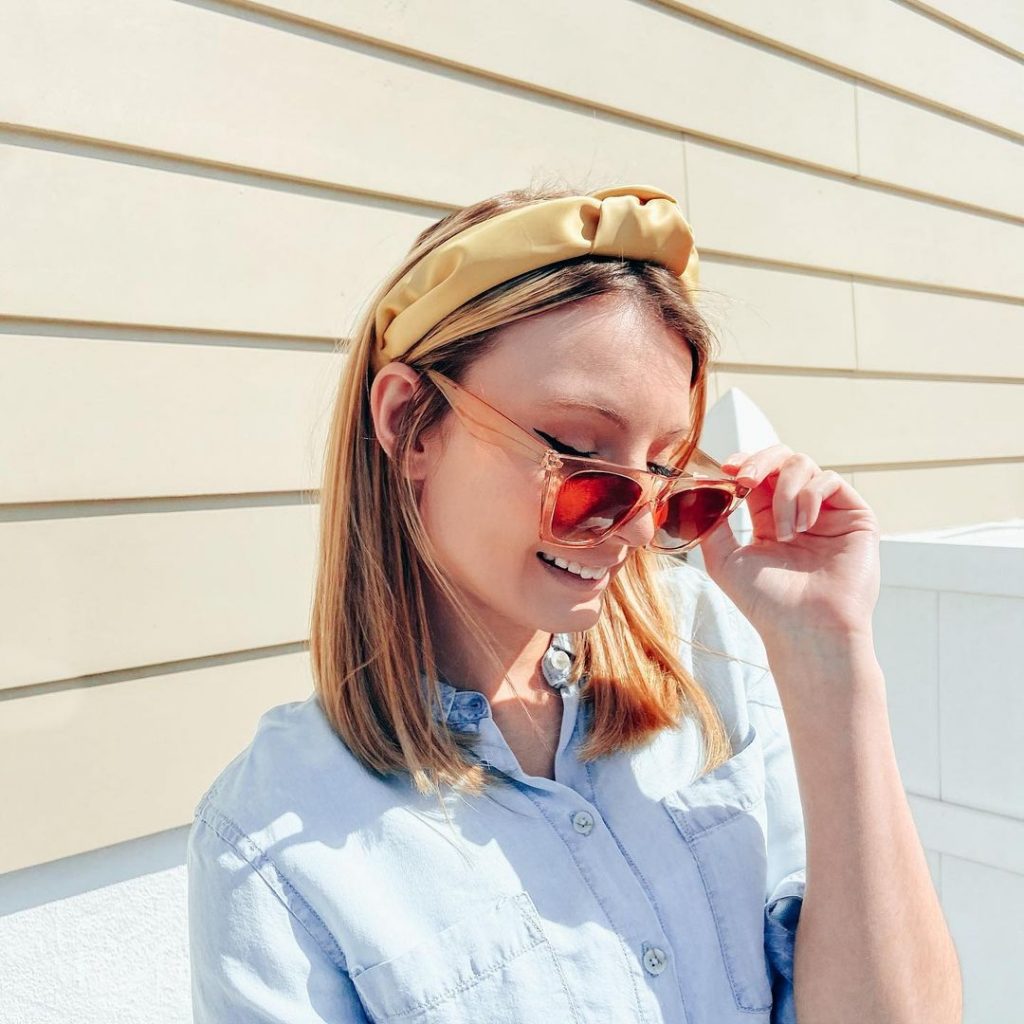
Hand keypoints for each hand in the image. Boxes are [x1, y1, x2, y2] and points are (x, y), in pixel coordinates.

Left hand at [697, 444, 880, 644]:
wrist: (805, 629)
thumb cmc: (766, 602)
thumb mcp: (724, 559)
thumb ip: (711, 522)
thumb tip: (701, 490)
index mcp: (769, 519)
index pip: (757, 474)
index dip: (742, 463)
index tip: (727, 469)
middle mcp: (799, 511)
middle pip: (781, 458)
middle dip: (760, 461)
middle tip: (745, 479)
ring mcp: (828, 512)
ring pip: (803, 465)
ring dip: (784, 493)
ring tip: (783, 533)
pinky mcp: (855, 516)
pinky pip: (830, 480)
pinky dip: (810, 496)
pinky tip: (804, 527)